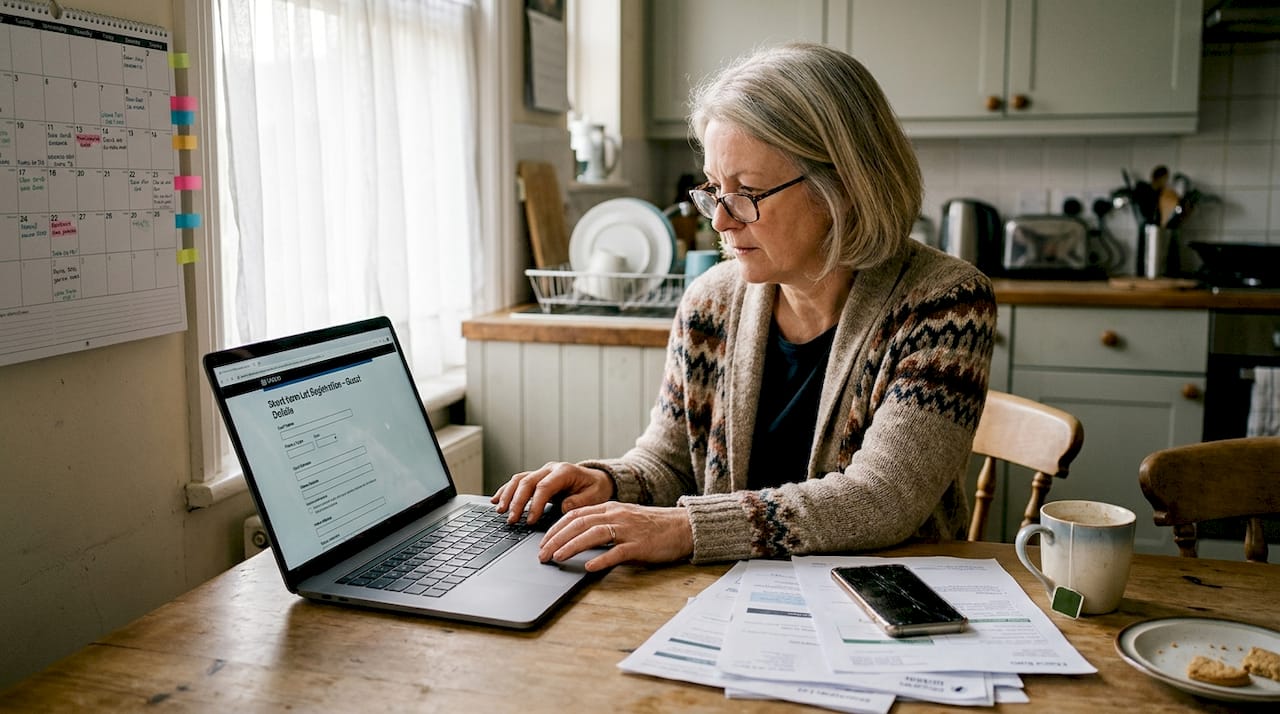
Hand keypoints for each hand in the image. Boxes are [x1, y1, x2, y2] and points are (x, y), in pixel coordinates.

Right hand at [490, 462, 612, 525]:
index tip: (530, 520)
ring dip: (508, 495)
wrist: (596, 479)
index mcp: (565, 472)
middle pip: (527, 482)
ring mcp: (542, 472)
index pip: (544, 487)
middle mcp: (550, 469)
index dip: (535, 504)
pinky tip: (496, 500)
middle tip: (511, 519)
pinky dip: (505, 490)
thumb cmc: (596, 488)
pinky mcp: (536, 477)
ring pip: (519, 479)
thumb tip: (564, 508)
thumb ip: (580, 501)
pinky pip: (517, 481)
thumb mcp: (595, 496)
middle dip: (517, 501)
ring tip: (500, 511)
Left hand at [537, 502, 692, 571]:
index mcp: (610, 508)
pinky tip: (589, 567)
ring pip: (593, 534)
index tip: (542, 542)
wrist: (683, 527)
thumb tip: (577, 538)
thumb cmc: (653, 526)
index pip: (574, 514)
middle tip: (542, 554)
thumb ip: (603, 525)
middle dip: (556, 539)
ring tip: (557, 557)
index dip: (555, 528)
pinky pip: (617, 552)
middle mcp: (616, 515)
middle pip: (578, 523)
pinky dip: (601, 559)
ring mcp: (628, 530)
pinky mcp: (640, 545)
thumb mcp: (624, 519)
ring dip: (571, 546)